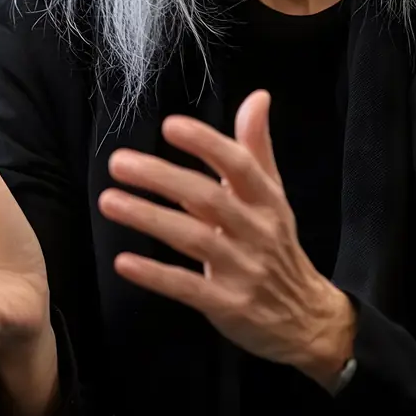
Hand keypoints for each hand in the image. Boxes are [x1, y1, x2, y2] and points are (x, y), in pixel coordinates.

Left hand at [100, 90, 356, 387]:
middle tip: (118, 162)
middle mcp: (257, 231)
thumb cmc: (277, 245)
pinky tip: (124, 261)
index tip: (170, 126)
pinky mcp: (229, 306)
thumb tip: (258, 97)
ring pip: (194, 240)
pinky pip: (188, 288)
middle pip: (209, 199)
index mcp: (268, 200)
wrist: (306, 318)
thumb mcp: (274, 195)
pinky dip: (156, 275)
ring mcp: (244, 270)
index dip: (206, 144)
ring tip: (109, 201)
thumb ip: (256, 148)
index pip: (239, 165)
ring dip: (149, 218)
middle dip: (162, 178)